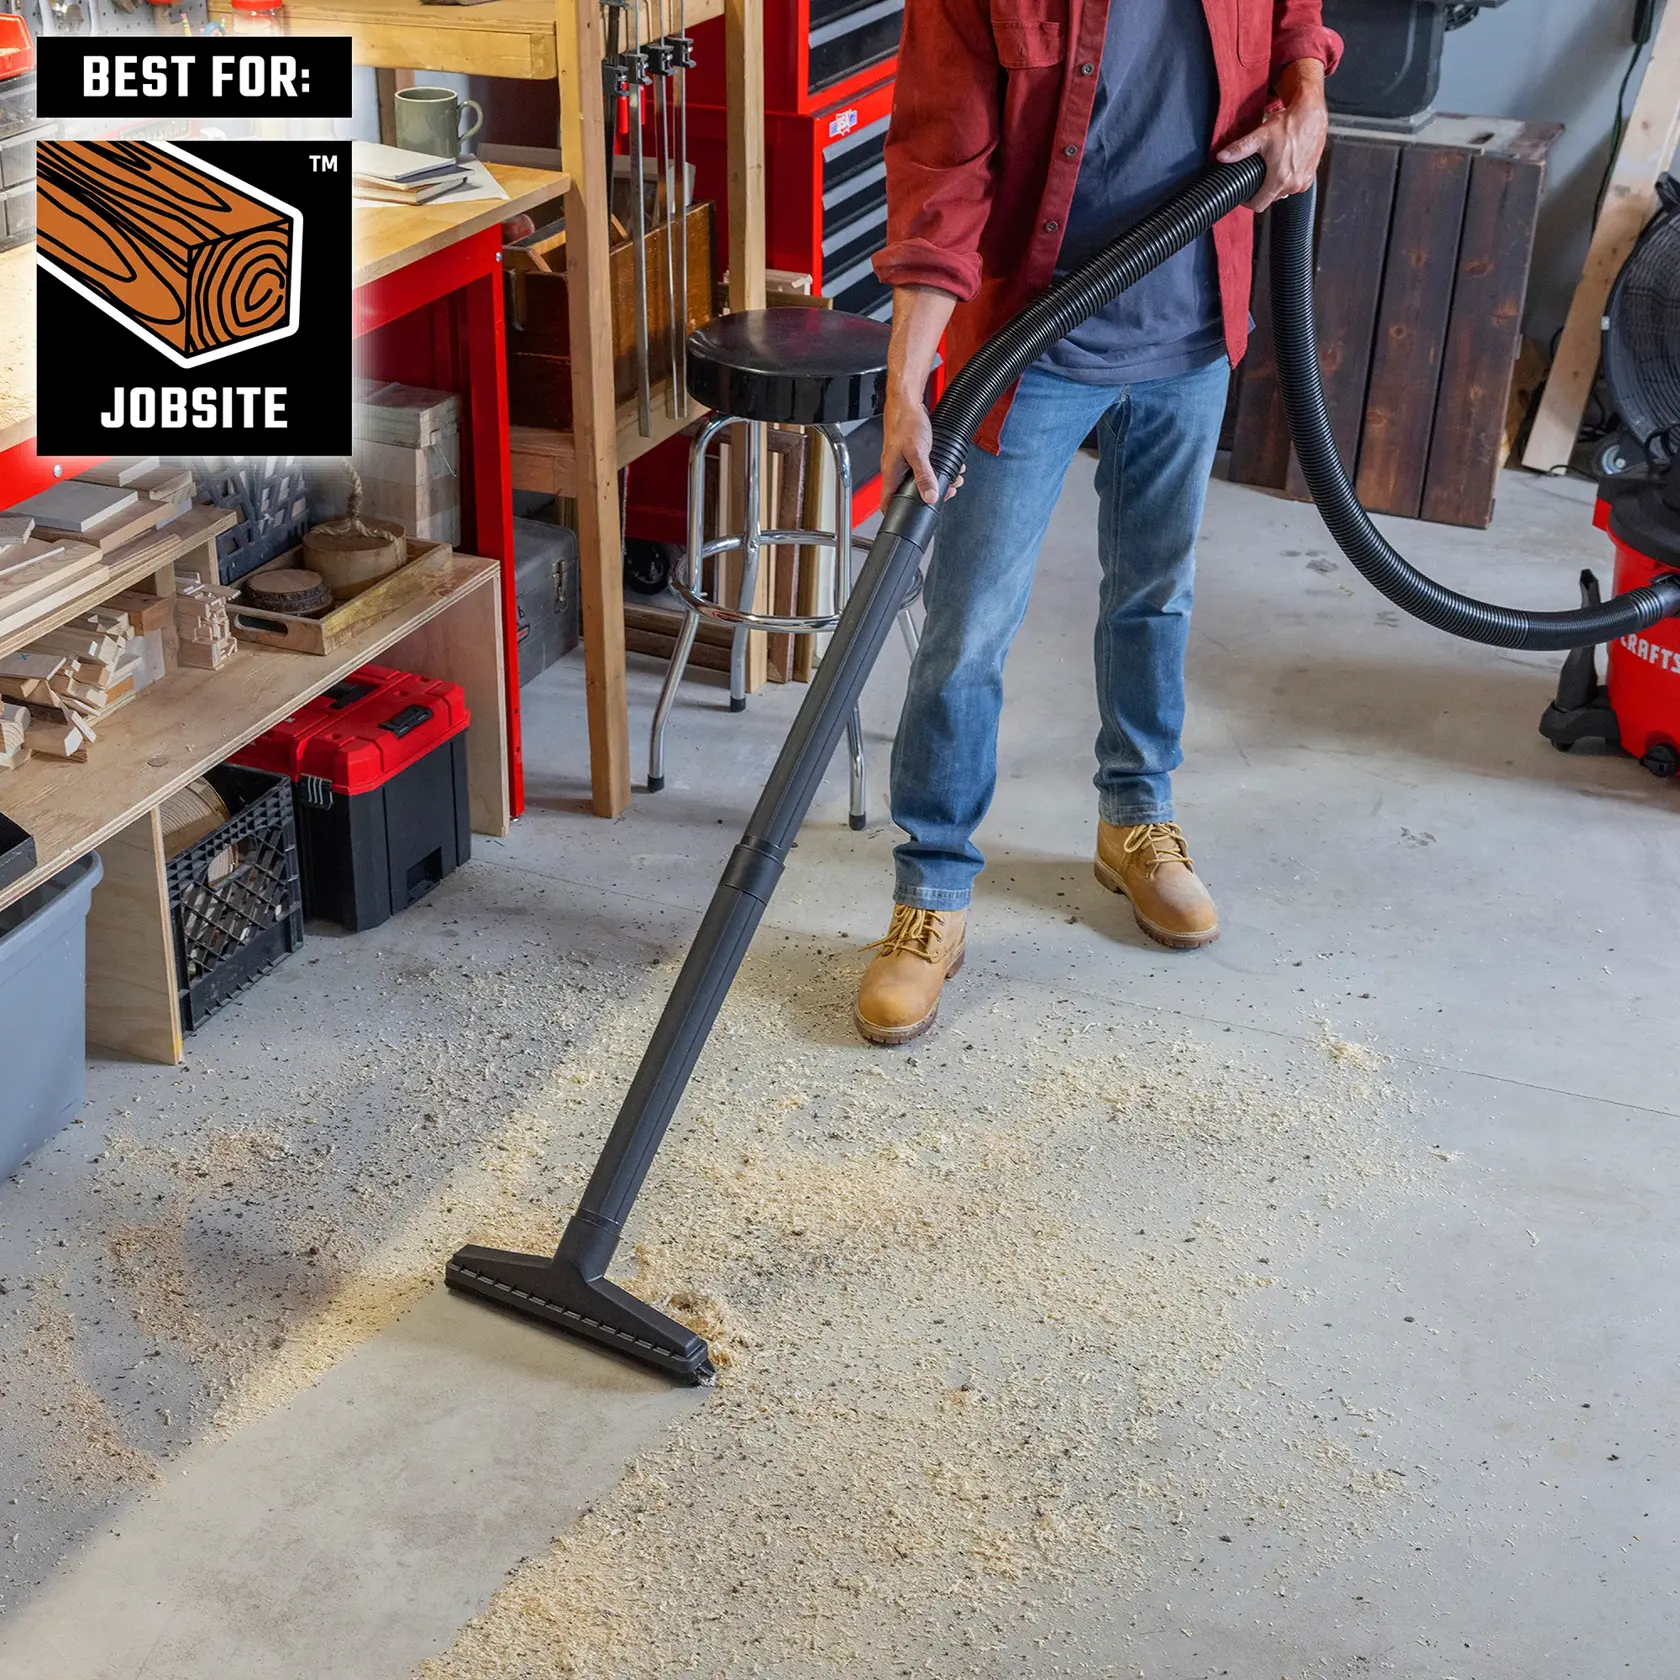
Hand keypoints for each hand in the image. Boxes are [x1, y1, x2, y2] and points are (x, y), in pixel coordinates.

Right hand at [882, 284, 961, 502]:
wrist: (906, 400)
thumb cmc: (905, 422)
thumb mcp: (918, 451)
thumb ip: (924, 475)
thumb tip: (930, 496)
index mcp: (891, 473)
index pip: (888, 504)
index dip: (897, 515)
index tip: (912, 520)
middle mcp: (895, 470)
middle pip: (909, 493)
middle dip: (930, 495)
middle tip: (947, 492)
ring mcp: (903, 462)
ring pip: (919, 480)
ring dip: (938, 481)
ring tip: (953, 478)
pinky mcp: (912, 453)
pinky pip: (924, 468)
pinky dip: (938, 469)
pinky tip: (949, 466)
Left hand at [1217, 57, 1328, 211]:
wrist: (1312, 115)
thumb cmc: (1290, 124)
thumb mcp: (1260, 136)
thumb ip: (1240, 149)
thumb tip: (1222, 157)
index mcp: (1280, 179)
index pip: (1258, 205)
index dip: (1248, 202)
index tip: (1244, 194)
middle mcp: (1294, 184)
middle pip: (1270, 198)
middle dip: (1261, 190)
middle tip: (1257, 175)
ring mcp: (1303, 181)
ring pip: (1282, 193)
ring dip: (1275, 185)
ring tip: (1272, 168)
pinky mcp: (1310, 177)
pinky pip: (1294, 186)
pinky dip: (1287, 180)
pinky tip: (1285, 165)